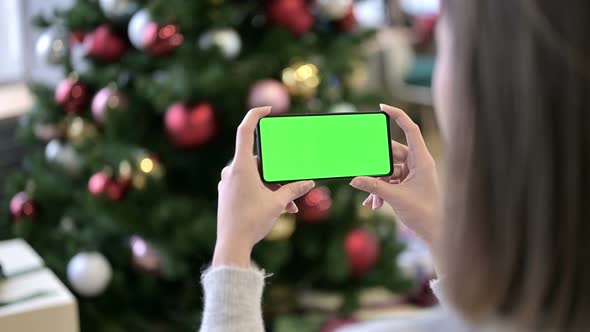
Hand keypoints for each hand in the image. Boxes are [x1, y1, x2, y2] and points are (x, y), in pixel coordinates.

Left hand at [213, 107, 315, 267]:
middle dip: (279, 173)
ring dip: (273, 187)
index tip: (267, 109)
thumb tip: (309, 182)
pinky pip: (249, 186)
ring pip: (256, 176)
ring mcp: (228, 183)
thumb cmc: (252, 222)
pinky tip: (279, 208)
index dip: (255, 115)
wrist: (231, 245)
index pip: (245, 131)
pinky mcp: (229, 194)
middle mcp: (232, 171)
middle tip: (293, 182)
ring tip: (289, 205)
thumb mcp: (278, 204)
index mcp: (241, 167)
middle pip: (259, 161)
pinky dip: (263, 193)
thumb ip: (293, 190)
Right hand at [350, 104, 440, 247]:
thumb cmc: (424, 213)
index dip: (398, 116)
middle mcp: (418, 163)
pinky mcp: (407, 184)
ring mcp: (412, 173)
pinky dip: (381, 190)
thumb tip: (354, 180)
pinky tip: (374, 204)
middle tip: (364, 168)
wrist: (434, 232)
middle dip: (377, 165)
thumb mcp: (395, 198)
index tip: (382, 107)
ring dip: (377, 183)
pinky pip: (389, 181)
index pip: (411, 129)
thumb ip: (374, 187)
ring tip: (372, 199)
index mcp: (422, 160)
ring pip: (388, 170)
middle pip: (392, 152)